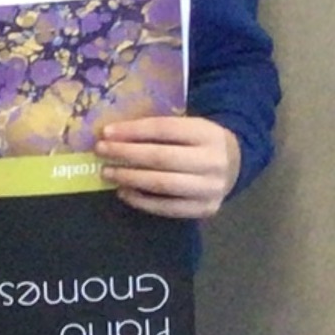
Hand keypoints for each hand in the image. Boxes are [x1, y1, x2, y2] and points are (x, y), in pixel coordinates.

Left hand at [97, 114, 239, 218]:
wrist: (234, 164)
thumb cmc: (197, 141)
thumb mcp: (187, 126)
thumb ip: (157, 129)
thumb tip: (112, 133)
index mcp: (207, 133)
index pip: (164, 129)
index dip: (133, 130)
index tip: (106, 132)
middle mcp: (213, 160)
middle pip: (161, 157)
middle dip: (126, 154)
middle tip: (100, 151)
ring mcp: (211, 187)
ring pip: (163, 184)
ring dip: (130, 178)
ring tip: (107, 172)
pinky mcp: (207, 208)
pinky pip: (169, 208)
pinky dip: (142, 201)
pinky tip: (124, 192)